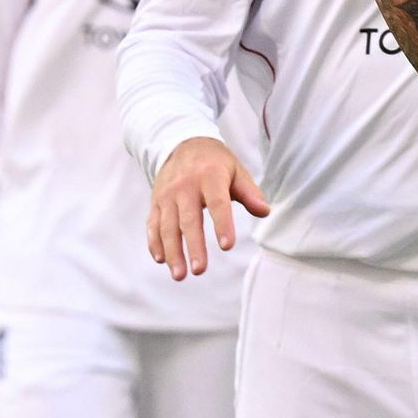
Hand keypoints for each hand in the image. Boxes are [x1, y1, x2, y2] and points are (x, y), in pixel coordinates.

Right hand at [147, 136, 269, 280]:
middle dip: (193, 246)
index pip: (217, 202)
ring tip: (180, 275)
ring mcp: (167, 195)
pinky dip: (154, 243)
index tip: (227, 246)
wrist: (182, 143)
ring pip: (167, 226)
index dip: (222, 224)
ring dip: (172, 252)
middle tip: (200, 270)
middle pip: (189, 219)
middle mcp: (185, 186)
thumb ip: (250, 192)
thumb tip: (265, 211)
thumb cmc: (215, 163)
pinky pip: (153, 224)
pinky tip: (161, 260)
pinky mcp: (155, 202)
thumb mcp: (236, 170)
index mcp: (209, 177)